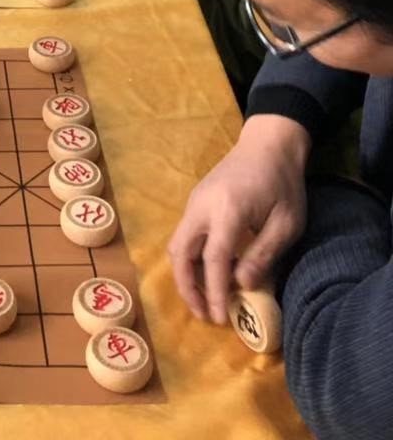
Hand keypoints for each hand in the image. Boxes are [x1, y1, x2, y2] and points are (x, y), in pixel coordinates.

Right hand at [168, 115, 310, 323]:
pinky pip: (185, 234)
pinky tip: (209, 273)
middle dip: (188, 287)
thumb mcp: (287, 223)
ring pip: (177, 244)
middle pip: (180, 252)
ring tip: (204, 299)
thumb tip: (242, 285)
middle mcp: (202, 206)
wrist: (268, 144)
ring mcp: (195, 201)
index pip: (213, 260)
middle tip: (205, 314)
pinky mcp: (196, 200)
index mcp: (227, 211)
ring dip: (185, 274)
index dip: (215, 292)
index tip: (220, 319)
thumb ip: (264, 254)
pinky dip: (190, 259)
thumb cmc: (283, 184)